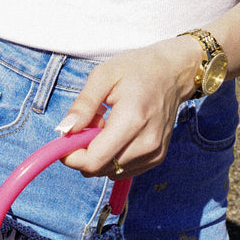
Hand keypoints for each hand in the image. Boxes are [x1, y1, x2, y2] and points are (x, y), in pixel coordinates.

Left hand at [56, 36, 201, 178]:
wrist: (174, 73)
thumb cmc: (137, 69)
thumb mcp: (103, 75)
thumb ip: (83, 105)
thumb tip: (64, 131)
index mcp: (132, 120)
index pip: (94, 161)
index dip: (72, 157)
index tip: (65, 141)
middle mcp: (146, 143)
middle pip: (99, 169)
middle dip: (85, 151)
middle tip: (92, 123)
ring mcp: (153, 154)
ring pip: (109, 171)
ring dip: (100, 154)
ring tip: (108, 126)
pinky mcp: (156, 158)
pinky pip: (121, 170)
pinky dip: (113, 156)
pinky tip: (120, 134)